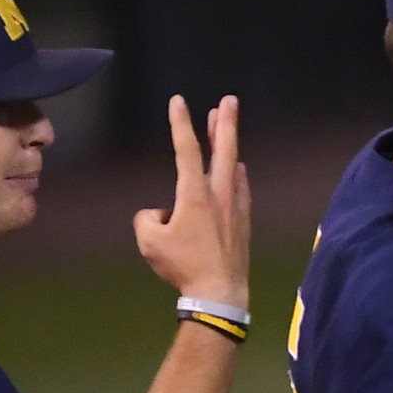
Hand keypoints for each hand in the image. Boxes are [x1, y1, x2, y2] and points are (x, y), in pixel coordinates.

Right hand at [134, 95, 250, 306]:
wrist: (220, 292)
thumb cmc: (183, 266)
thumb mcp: (149, 240)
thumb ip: (148, 218)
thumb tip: (162, 213)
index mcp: (195, 195)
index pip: (186, 149)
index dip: (180, 122)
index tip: (178, 100)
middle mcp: (220, 195)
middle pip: (224, 150)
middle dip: (226, 122)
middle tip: (229, 100)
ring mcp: (236, 207)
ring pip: (234, 166)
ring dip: (229, 145)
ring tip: (223, 127)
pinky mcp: (244, 221)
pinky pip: (242, 189)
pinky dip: (237, 175)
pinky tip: (238, 171)